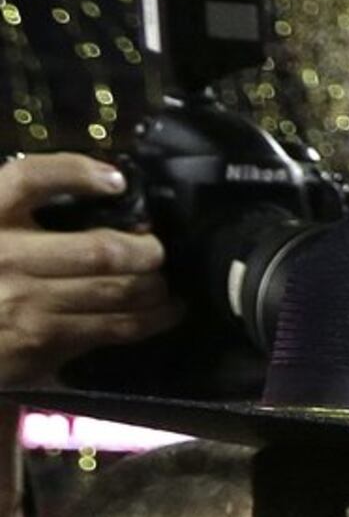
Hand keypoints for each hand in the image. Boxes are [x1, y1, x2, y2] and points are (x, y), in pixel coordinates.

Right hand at [0, 156, 174, 387]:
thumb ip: (16, 211)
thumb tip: (95, 190)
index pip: (30, 178)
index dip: (77, 172)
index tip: (114, 179)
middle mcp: (6, 256)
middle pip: (99, 249)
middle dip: (144, 250)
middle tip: (156, 250)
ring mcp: (25, 303)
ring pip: (115, 292)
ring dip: (155, 287)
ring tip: (163, 282)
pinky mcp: (42, 343)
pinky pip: (111, 329)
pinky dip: (150, 320)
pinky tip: (165, 312)